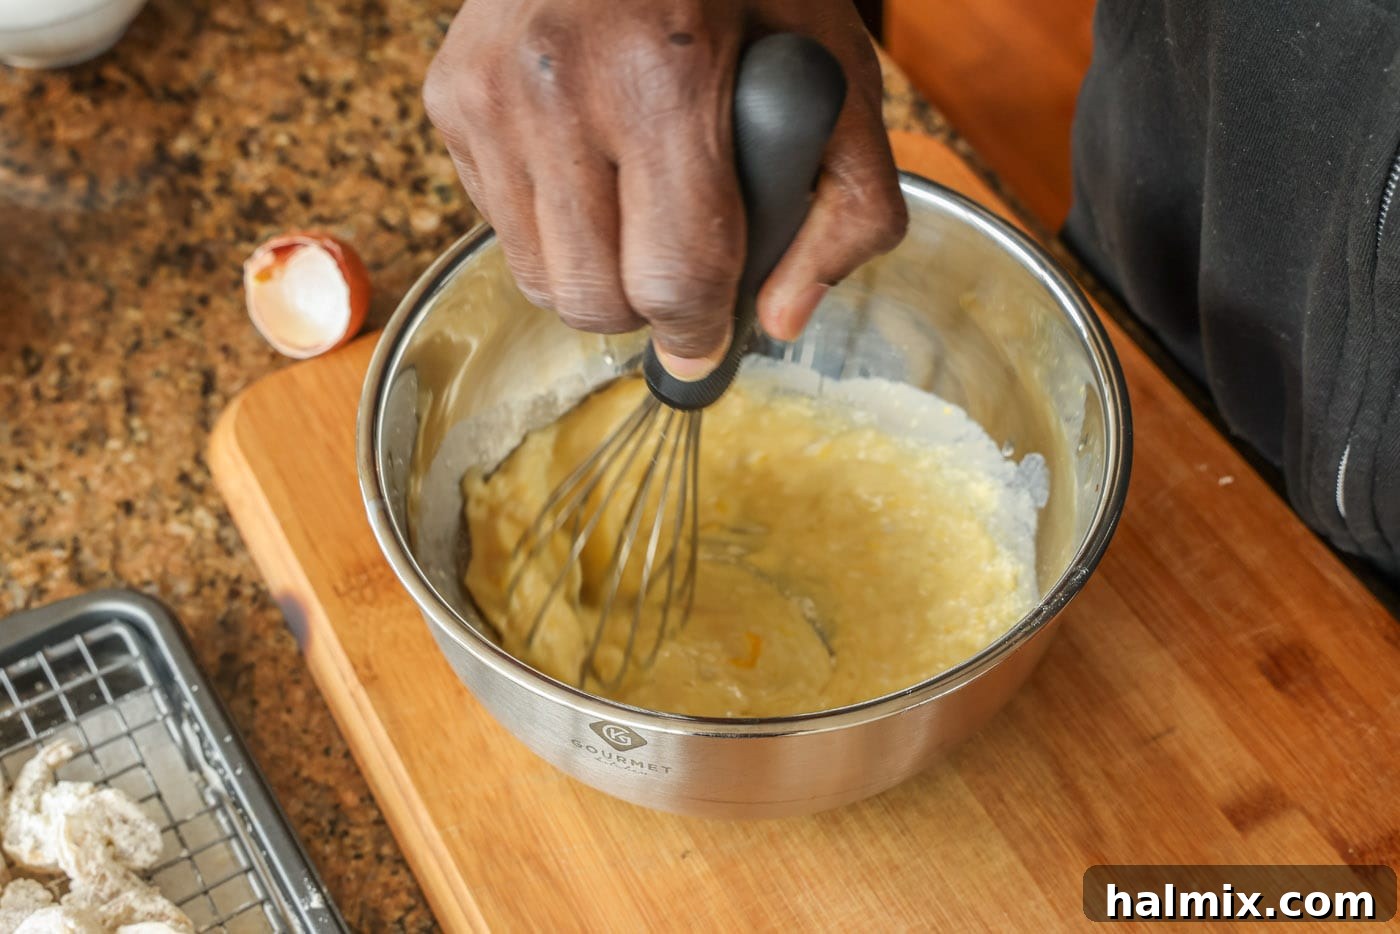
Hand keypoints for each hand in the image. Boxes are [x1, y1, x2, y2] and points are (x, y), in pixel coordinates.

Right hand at [424, 0, 906, 378]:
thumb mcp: (836, 66)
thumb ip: (849, 204)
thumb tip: (782, 320)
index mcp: (664, 81)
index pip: (672, 277)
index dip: (701, 330)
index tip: (712, 339)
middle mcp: (558, 91)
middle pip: (593, 297)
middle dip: (646, 308)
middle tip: (678, 272)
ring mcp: (490, 95)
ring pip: (537, 277)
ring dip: (593, 275)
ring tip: (633, 216)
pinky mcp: (449, 97)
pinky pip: (497, 224)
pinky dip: (548, 224)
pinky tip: (587, 166)